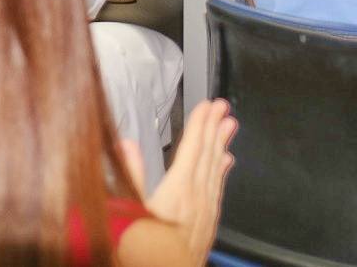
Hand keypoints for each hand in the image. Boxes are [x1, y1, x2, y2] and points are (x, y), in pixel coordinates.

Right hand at [139, 98, 236, 262]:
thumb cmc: (143, 252)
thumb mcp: (128, 212)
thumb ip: (130, 176)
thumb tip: (127, 144)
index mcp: (178, 193)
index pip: (192, 150)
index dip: (200, 124)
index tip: (206, 105)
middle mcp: (197, 202)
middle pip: (209, 156)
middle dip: (215, 128)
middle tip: (223, 106)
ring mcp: (205, 214)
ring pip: (217, 171)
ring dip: (222, 145)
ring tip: (229, 126)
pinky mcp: (207, 227)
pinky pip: (218, 191)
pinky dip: (222, 173)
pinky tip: (226, 165)